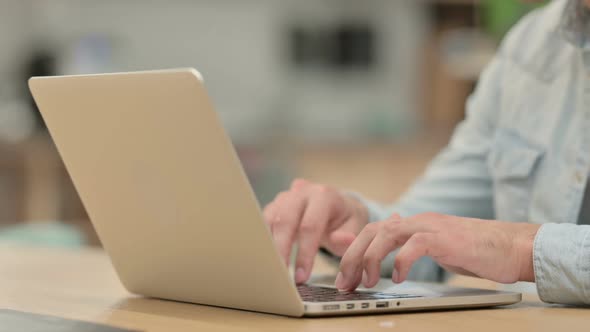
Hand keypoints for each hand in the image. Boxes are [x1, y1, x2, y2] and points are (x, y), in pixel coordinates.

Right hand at [263, 179, 368, 283]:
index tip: (301, 277)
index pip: (310, 226)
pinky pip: (262, 221)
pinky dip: (263, 241)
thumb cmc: (346, 220)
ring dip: (269, 246)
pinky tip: (267, 259)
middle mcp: (303, 192)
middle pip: (285, 220)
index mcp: (324, 196)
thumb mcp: (355, 228)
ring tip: (272, 270)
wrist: (338, 205)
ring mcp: (286, 196)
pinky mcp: (275, 205)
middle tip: (281, 276)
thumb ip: (348, 237)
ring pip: (270, 219)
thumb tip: (342, 240)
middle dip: (281, 251)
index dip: (304, 253)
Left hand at [336, 212, 540, 290]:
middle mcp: (419, 221)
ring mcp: (432, 227)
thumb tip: (394, 241)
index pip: (373, 231)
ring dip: (371, 258)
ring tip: (366, 281)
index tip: (344, 276)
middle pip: (373, 230)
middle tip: (345, 282)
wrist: (512, 247)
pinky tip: (398, 278)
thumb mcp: (437, 246)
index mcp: (414, 224)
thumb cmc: (477, 251)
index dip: (354, 251)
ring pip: (388, 233)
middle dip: (353, 256)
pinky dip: (401, 261)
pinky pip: (415, 245)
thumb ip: (414, 243)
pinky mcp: (446, 239)